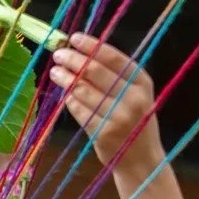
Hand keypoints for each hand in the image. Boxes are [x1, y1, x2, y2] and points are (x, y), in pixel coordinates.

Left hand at [50, 33, 161, 176]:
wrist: (141, 160)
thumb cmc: (135, 122)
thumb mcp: (137, 94)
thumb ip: (117, 76)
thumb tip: (82, 53)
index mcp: (142, 82)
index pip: (113, 57)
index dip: (91, 46)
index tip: (73, 38)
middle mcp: (132, 97)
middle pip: (94, 71)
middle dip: (73, 60)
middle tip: (58, 54)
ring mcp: (118, 116)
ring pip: (82, 90)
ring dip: (65, 79)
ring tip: (55, 72)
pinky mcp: (103, 132)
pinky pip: (79, 111)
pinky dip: (70, 100)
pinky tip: (65, 95)